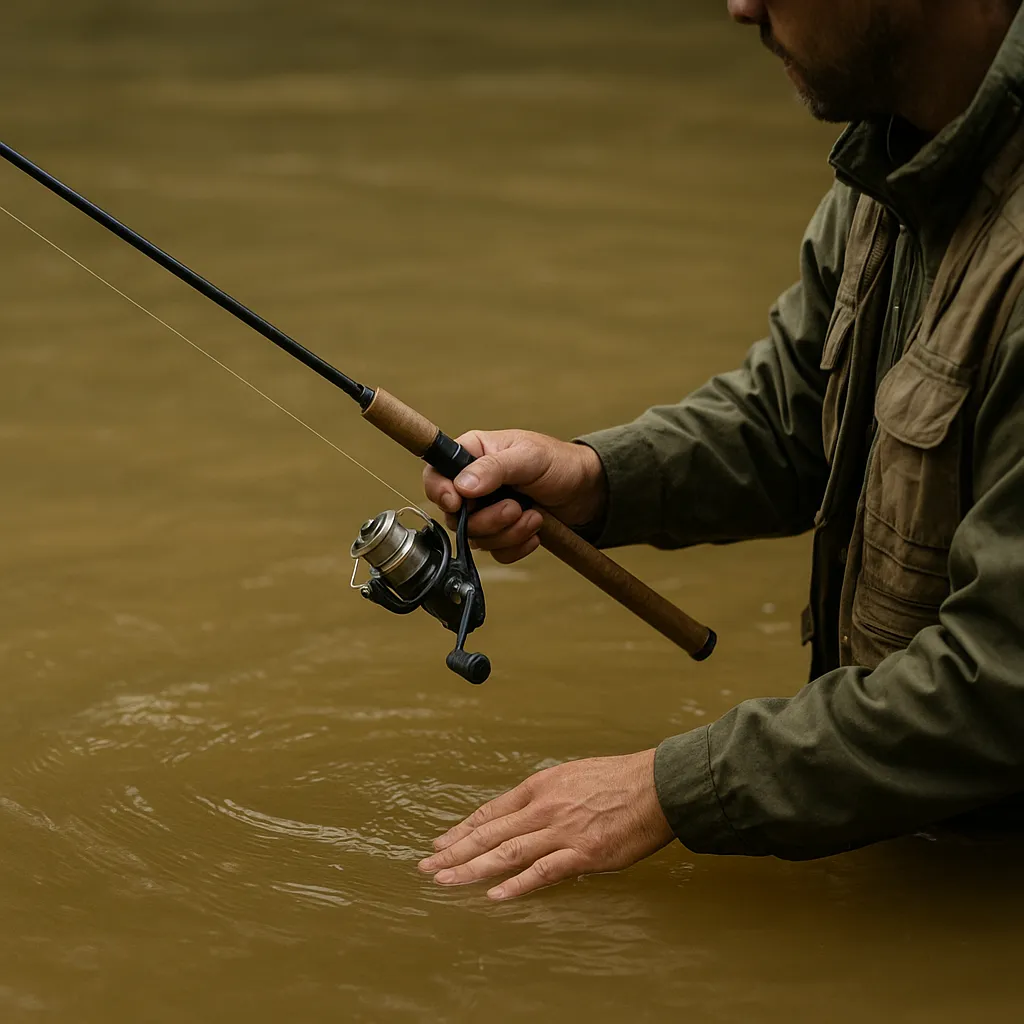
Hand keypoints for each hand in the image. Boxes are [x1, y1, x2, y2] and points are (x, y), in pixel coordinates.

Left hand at [418, 749, 673, 899]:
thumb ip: (547, 795)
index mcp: (540, 787)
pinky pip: (543, 872)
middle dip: (455, 851)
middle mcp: (544, 808)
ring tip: (446, 881)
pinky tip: (495, 895)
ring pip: (507, 852)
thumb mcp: (572, 776)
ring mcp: (561, 831)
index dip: (464, 829)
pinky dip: (517, 884)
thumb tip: (526, 811)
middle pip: (490, 832)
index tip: (441, 843)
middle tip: (427, 866)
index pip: (491, 811)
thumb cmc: (618, 780)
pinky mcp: (583, 853)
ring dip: (472, 868)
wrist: (655, 786)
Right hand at [422, 429, 606, 563]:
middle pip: (453, 515)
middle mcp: (473, 484)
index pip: (435, 474)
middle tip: (515, 508)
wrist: (586, 491)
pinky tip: (535, 530)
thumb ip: (495, 468)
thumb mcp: (528, 458)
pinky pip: (495, 552)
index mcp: (472, 454)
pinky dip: (517, 546)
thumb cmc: (559, 463)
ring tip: (533, 516)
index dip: (440, 492)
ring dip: (508, 533)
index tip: (456, 504)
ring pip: (476, 538)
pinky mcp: (501, 532)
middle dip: (488, 519)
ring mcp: (485, 510)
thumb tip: (462, 485)